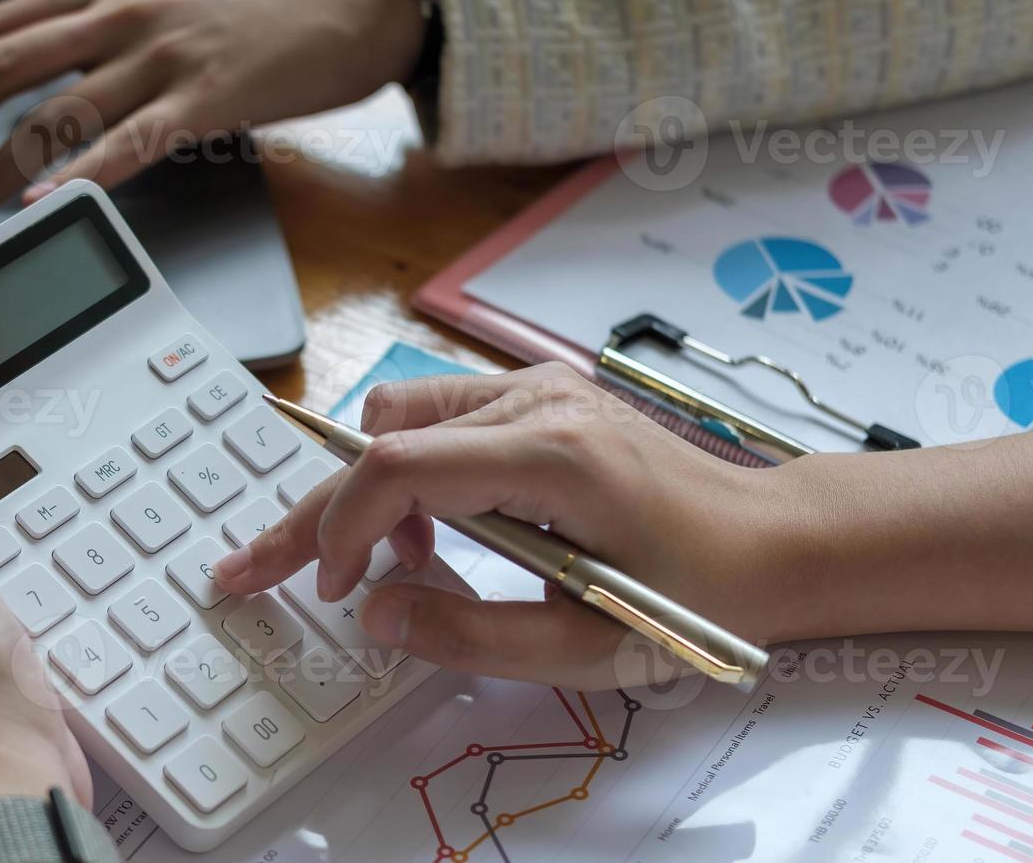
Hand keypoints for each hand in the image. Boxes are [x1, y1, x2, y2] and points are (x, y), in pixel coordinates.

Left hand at [0, 0, 429, 233]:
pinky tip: (33, 211)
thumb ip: (114, 18)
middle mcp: (122, 11)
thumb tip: (61, 61)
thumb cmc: (277, 7)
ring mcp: (161, 56)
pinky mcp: (205, 100)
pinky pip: (121, 146)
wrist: (366, 1)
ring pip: (46, 117)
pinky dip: (68, 181)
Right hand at [211, 364, 1032, 688]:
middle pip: (383, 435)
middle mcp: (534, 399)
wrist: (774, 540)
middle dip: (320, 510)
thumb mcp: (587, 644)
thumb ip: (470, 632)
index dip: (341, 529)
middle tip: (258, 568)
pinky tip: (440, 533)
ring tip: (391, 567)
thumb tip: (375, 612)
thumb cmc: (697, 596)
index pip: (399, 466)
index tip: (332, 593)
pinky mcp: (542, 395)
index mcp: (549, 454)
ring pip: (404, 418)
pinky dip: (415, 472)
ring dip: (374, 490)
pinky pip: (443, 418)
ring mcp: (538, 388)